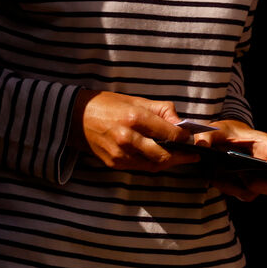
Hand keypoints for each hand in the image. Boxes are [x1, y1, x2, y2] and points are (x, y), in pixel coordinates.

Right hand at [71, 89, 199, 171]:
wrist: (73, 116)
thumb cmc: (105, 104)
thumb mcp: (134, 100)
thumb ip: (160, 110)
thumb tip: (180, 122)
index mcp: (134, 118)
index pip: (170, 134)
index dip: (185, 138)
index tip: (192, 138)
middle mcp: (127, 138)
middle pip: (164, 155)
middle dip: (181, 156)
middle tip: (192, 153)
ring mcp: (120, 153)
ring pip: (153, 165)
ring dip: (168, 162)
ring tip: (179, 157)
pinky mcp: (114, 163)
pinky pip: (140, 167)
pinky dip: (151, 163)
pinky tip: (157, 157)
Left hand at [194, 119, 266, 199]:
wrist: (220, 136)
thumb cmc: (225, 131)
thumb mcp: (215, 129)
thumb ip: (207, 135)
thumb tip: (202, 145)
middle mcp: (266, 165)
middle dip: (258, 186)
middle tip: (237, 174)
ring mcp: (256, 177)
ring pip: (254, 192)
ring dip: (235, 188)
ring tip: (217, 174)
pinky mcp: (245, 184)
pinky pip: (240, 194)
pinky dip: (227, 188)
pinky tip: (214, 177)